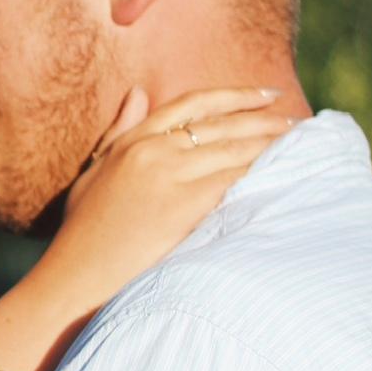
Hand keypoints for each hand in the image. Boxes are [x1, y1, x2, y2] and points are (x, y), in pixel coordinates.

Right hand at [47, 85, 288, 311]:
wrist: (74, 277)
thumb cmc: (80, 234)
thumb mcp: (93, 173)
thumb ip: (118, 133)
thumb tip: (138, 93)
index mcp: (130, 142)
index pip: (191, 105)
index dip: (234, 96)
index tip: (264, 96)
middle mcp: (150, 152)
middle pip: (220, 125)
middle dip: (263, 121)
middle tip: (293, 122)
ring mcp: (167, 176)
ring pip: (233, 150)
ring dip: (270, 146)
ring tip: (297, 145)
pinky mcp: (184, 205)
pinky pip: (234, 181)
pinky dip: (261, 174)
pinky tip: (280, 173)